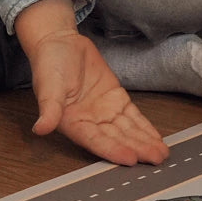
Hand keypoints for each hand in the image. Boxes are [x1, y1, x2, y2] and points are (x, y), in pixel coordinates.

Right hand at [15, 0, 169, 166]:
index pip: (95, 141)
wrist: (61, 42)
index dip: (113, 150)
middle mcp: (90, 121)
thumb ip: (49, 108)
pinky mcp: (115, 99)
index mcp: (72, 123)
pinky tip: (156, 138)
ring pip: (128, 130)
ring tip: (161, 154)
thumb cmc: (49, 63)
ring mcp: (104, 112)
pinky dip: (145, 127)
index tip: (130, 158)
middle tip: (155, 159)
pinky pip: (133, 116)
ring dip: (144, 142)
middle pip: (117, 139)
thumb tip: (40, 128)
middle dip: (137, 149)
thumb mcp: (48, 85)